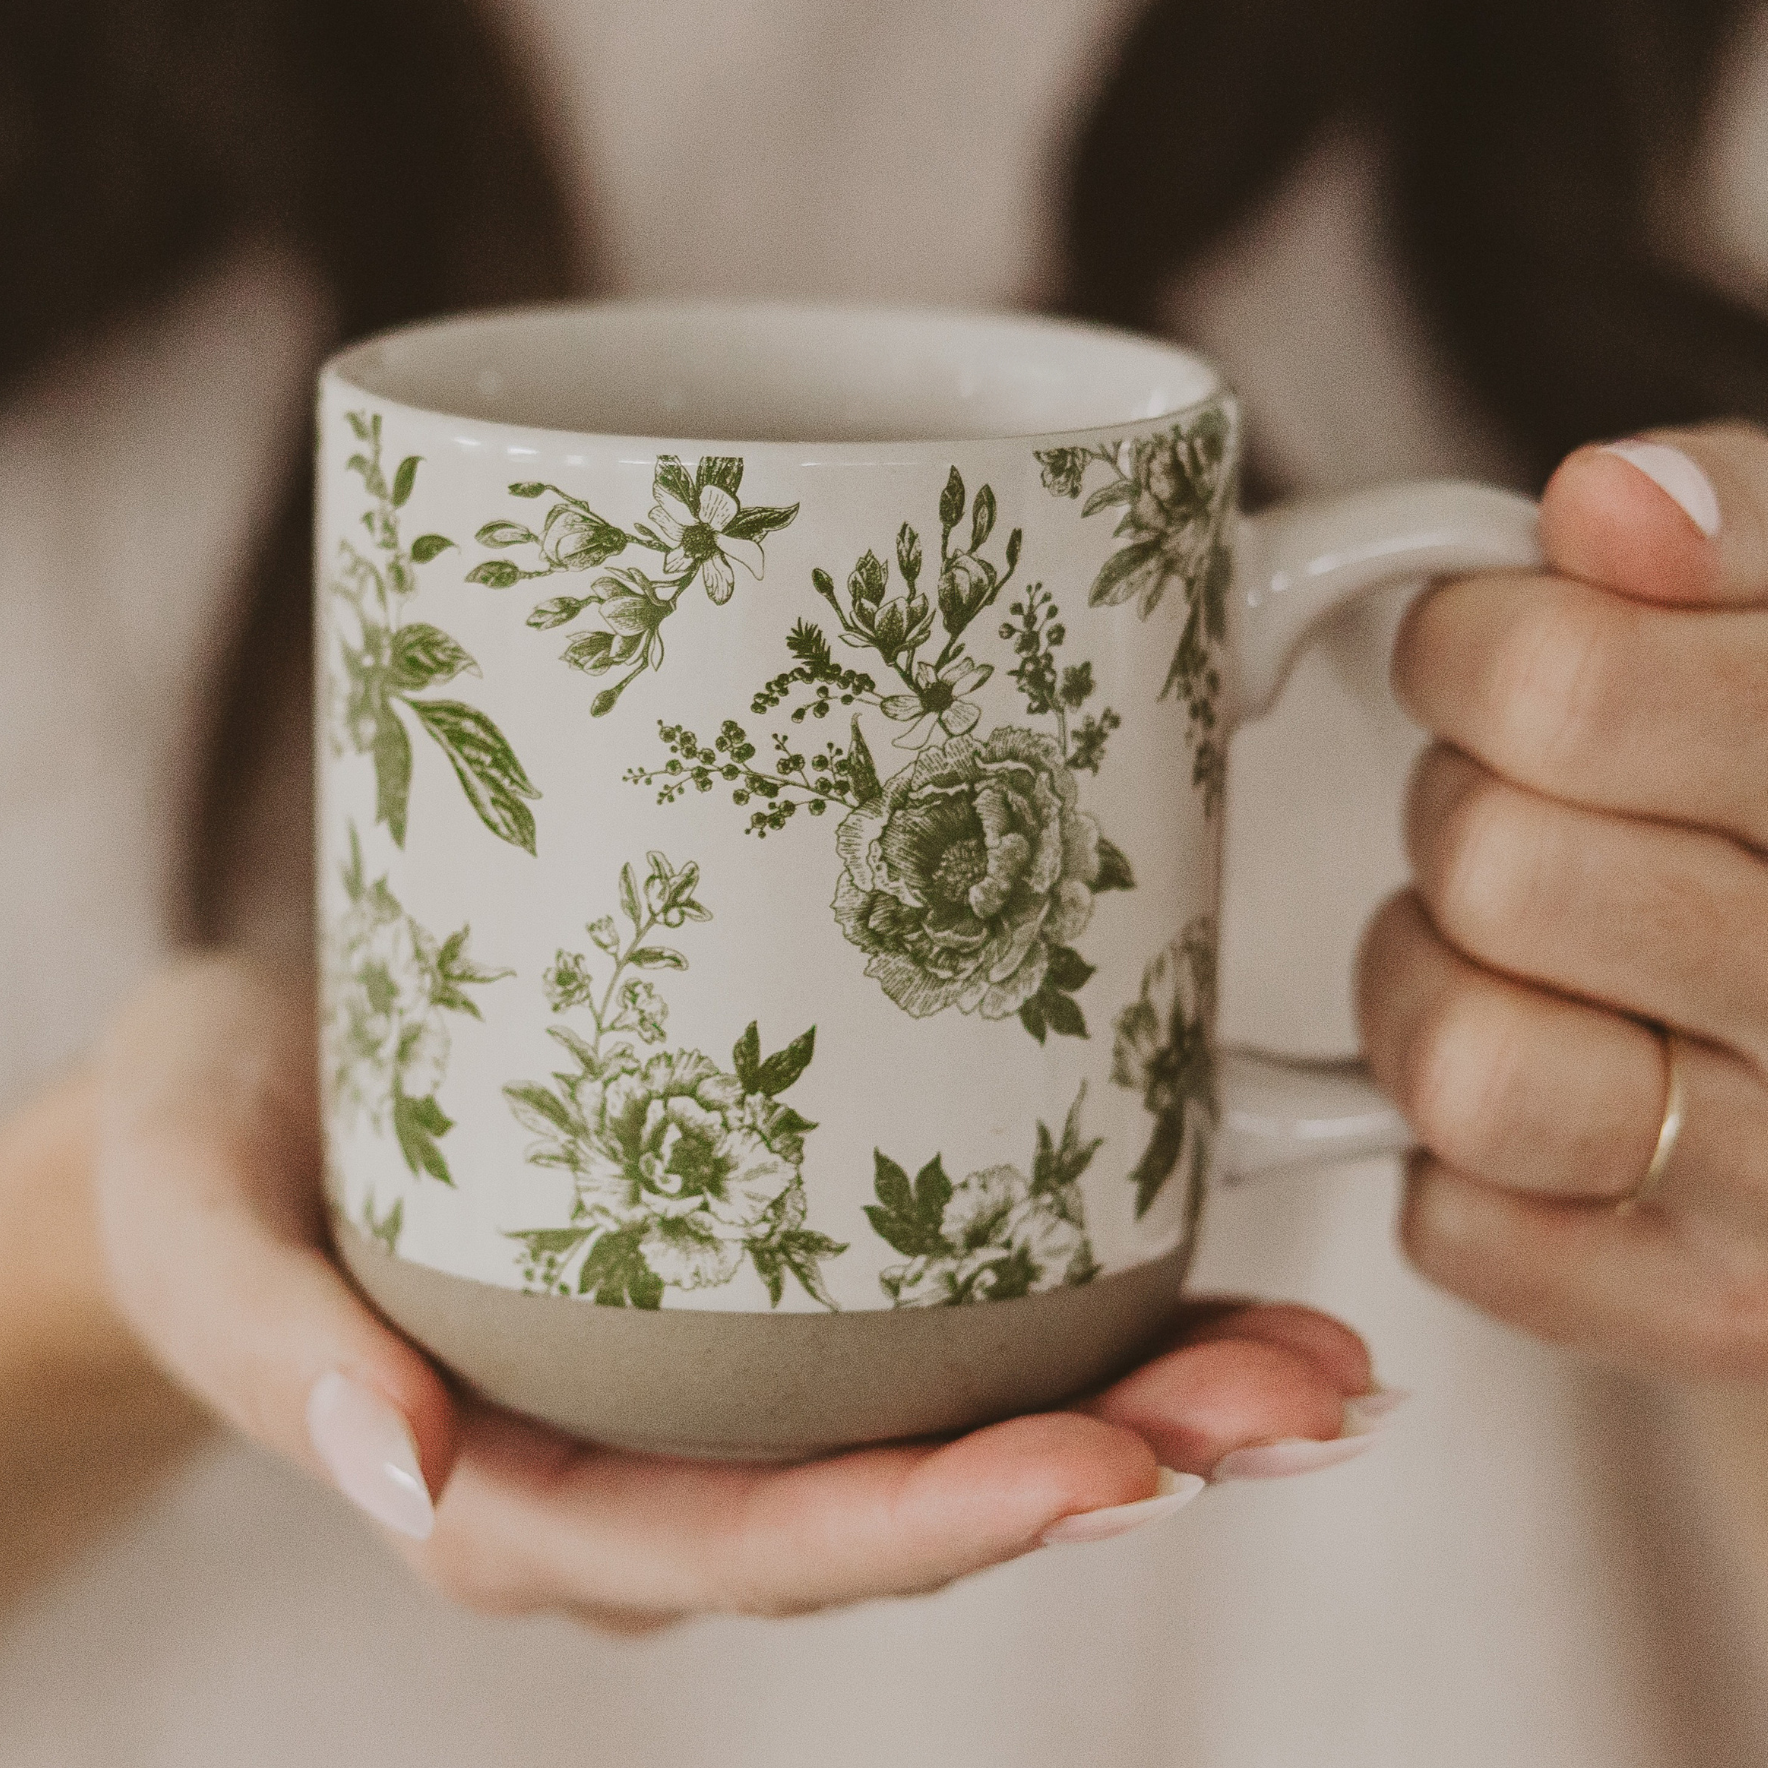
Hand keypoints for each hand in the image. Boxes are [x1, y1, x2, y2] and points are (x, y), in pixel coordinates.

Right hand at [94, 957, 1383, 1630]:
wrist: (240, 1091)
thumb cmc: (214, 1153)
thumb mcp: (196, 1228)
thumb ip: (270, 1354)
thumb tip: (399, 1464)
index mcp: (519, 1495)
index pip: (746, 1547)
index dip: (932, 1527)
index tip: (1112, 1471)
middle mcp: (647, 1469)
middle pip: (896, 1512)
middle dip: (1108, 1470)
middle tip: (1292, 1407)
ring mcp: (717, 1393)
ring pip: (948, 1441)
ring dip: (1147, 1414)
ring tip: (1316, 1370)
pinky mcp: (761, 1298)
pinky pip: (937, 1341)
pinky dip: (1089, 1328)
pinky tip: (1213, 1289)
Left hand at [1360, 422, 1767, 1375]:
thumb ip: (1741, 526)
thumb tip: (1600, 507)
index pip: (1567, 698)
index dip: (1473, 646)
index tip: (1487, 653)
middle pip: (1493, 869)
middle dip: (1466, 806)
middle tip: (1534, 803)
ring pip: (1463, 1073)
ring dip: (1436, 981)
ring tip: (1522, 945)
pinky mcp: (1717, 1317)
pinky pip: (1455, 1224)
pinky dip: (1457, 1150)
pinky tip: (1568, 1074)